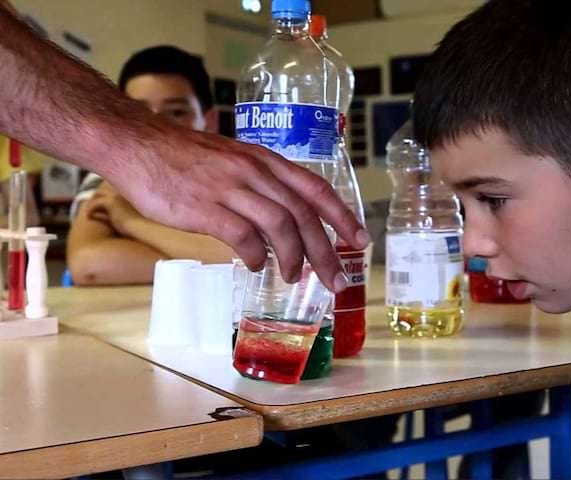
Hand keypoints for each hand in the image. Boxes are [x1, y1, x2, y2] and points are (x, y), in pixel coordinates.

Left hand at [85, 186, 140, 236]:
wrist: (144, 228)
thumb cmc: (141, 227)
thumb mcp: (133, 217)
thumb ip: (124, 213)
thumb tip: (115, 218)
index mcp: (129, 193)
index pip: (112, 189)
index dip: (104, 196)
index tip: (99, 204)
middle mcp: (123, 192)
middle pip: (104, 189)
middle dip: (96, 197)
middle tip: (90, 207)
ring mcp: (117, 195)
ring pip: (98, 194)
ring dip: (92, 203)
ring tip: (88, 212)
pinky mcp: (112, 202)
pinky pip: (96, 203)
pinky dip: (90, 209)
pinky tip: (89, 217)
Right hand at [106, 127, 369, 291]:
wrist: (137, 143)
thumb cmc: (183, 155)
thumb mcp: (233, 159)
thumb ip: (258, 185)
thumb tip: (277, 224)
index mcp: (265, 160)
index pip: (316, 188)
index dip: (343, 216)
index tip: (359, 241)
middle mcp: (255, 171)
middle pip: (304, 214)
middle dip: (326, 251)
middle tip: (336, 280)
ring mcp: (231, 188)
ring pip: (281, 226)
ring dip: (294, 257)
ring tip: (293, 277)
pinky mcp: (205, 207)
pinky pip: (243, 237)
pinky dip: (255, 256)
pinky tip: (254, 265)